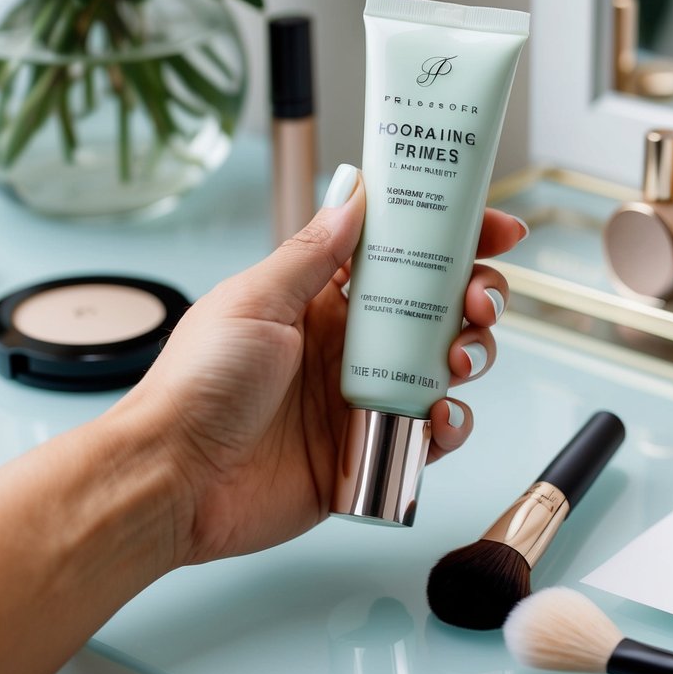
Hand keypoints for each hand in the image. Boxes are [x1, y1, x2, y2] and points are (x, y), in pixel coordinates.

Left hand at [118, 163, 526, 564]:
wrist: (175, 479)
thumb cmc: (198, 384)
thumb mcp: (255, 301)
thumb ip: (312, 252)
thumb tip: (354, 194)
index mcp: (322, 298)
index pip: (401, 254)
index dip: (451, 237)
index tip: (497, 229)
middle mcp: (350, 342)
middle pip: (438, 307)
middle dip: (476, 296)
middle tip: (480, 301)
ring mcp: (364, 396)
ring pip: (445, 365)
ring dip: (472, 354)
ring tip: (461, 359)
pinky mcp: (371, 450)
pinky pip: (431, 434)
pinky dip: (450, 424)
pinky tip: (440, 416)